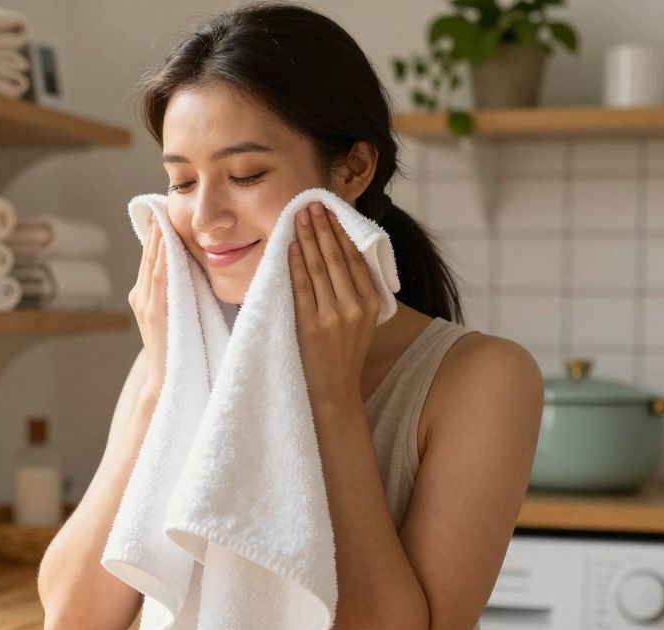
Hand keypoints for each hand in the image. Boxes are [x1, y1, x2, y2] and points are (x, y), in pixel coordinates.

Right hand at [128, 216, 168, 398]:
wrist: (167, 381)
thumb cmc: (179, 351)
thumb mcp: (177, 317)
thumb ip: (180, 296)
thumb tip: (195, 274)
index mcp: (146, 296)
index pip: (152, 260)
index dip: (157, 236)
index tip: (163, 213)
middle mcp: (140, 297)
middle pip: (149, 257)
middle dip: (155, 231)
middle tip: (161, 205)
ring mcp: (144, 305)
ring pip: (152, 264)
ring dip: (158, 239)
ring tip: (163, 216)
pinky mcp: (154, 313)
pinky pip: (158, 279)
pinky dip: (161, 259)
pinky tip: (167, 242)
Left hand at [288, 201, 379, 411]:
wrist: (334, 392)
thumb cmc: (343, 355)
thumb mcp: (361, 322)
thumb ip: (356, 293)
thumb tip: (340, 255)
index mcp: (372, 303)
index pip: (356, 258)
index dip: (342, 232)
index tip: (330, 211)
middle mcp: (356, 306)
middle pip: (338, 257)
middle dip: (323, 227)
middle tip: (311, 204)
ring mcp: (334, 316)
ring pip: (320, 267)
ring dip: (308, 239)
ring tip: (299, 217)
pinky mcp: (311, 325)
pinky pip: (302, 287)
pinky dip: (296, 264)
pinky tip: (291, 247)